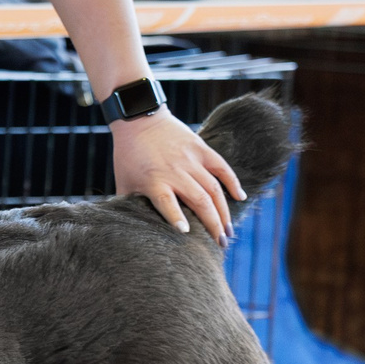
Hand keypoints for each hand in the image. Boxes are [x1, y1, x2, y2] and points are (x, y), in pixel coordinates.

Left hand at [113, 109, 244, 237]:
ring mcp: (191, 160)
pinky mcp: (201, 148)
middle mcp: (175, 171)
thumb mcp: (123, 182)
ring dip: (224, 211)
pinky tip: (241, 198)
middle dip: (212, 224)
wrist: (139, 119)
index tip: (186, 233)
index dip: (177, 218)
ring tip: (229, 231)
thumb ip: (126, 205)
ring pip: (213, 189)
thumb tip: (126, 228)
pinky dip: (232, 182)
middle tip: (221, 244)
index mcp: (155, 181)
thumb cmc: (129, 155)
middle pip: (199, 200)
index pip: (167, 203)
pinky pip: (221, 167)